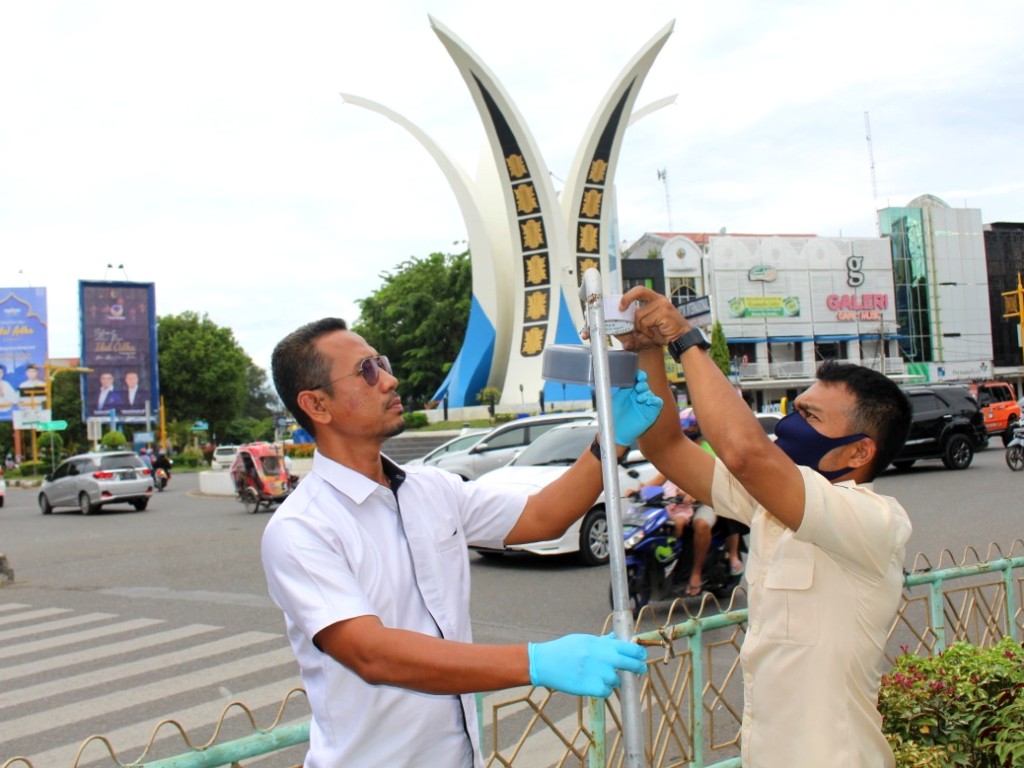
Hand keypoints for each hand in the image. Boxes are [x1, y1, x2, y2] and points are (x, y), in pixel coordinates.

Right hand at [528, 633, 647, 697]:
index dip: (639, 652)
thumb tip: (617, 638)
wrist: (545, 662)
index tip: (641, 655)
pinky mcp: (591, 687)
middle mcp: (602, 657)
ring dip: (613, 680)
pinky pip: (607, 691)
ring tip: (601, 676)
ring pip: (617, 680)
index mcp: (600, 644)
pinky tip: (595, 685)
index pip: (629, 647)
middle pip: (630, 664)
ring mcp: (597, 673)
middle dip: (638, 667)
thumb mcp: (584, 640)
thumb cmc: (564, 649)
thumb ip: (603, 641)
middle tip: (640, 669)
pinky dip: (604, 690)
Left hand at [612, 370, 662, 445]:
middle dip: (643, 384)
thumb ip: (625, 388)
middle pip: (645, 385)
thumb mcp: (618, 398)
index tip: (639, 376)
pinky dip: (655, 400)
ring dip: (647, 393)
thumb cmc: (613, 415)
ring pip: (651, 393)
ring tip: (640, 398)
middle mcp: (639, 396)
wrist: (615, 431)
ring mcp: (646, 404)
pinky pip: (658, 403)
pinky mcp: (651, 413)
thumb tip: (631, 377)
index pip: (638, 380)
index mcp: (630, 391)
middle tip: (638, 387)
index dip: (640, 376)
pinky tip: (649, 401)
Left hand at [617, 286, 691, 348]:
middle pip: (638, 292)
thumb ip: (632, 332)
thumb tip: (619, 338)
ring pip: (639, 316)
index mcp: (655, 300)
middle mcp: (659, 299)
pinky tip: (654, 334)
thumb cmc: (663, 334)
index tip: (620, 307)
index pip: (639, 290)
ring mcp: (662, 305)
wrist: (680, 341)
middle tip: (632, 324)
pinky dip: (646, 332)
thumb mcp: (645, 332)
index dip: (628, 296)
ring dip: (641, 328)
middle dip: (629, 307)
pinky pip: (645, 323)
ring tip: (649, 333)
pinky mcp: (664, 313)